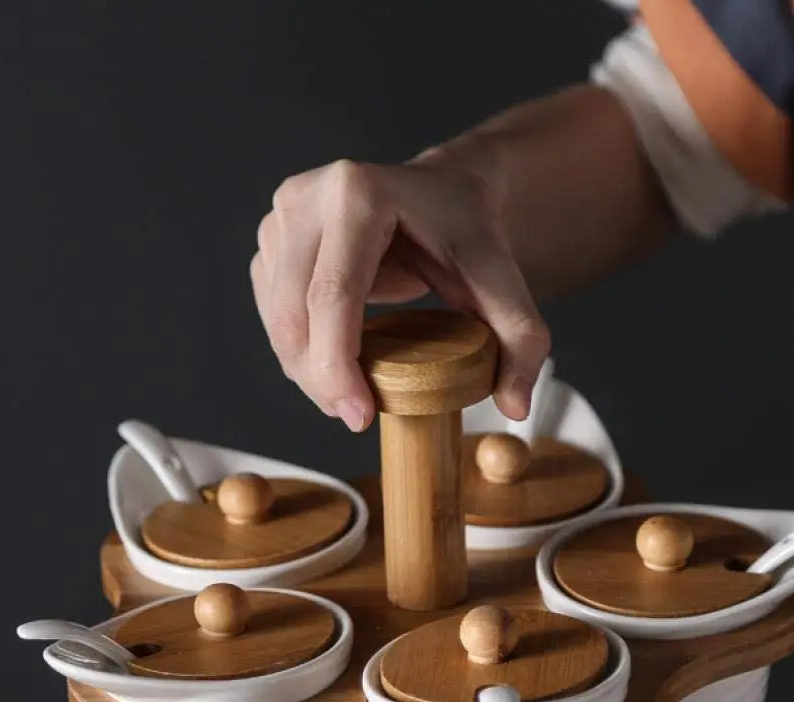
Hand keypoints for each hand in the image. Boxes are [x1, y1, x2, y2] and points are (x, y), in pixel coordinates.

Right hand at [250, 152, 549, 430]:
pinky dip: (297, 351)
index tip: (359, 416)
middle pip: (296, 313)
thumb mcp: (504, 282)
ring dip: (306, 370)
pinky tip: (332, 366)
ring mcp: (282, 216)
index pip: (332, 296)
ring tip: (349, 395)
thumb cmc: (466, 231)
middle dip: (320, 380)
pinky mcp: (272, 239)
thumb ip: (521, 341)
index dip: (338, 366)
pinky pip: (272, 312)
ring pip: (277, 318)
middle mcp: (307, 196)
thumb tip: (515, 406)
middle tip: (355, 417)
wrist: (442, 192)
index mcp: (358, 193)